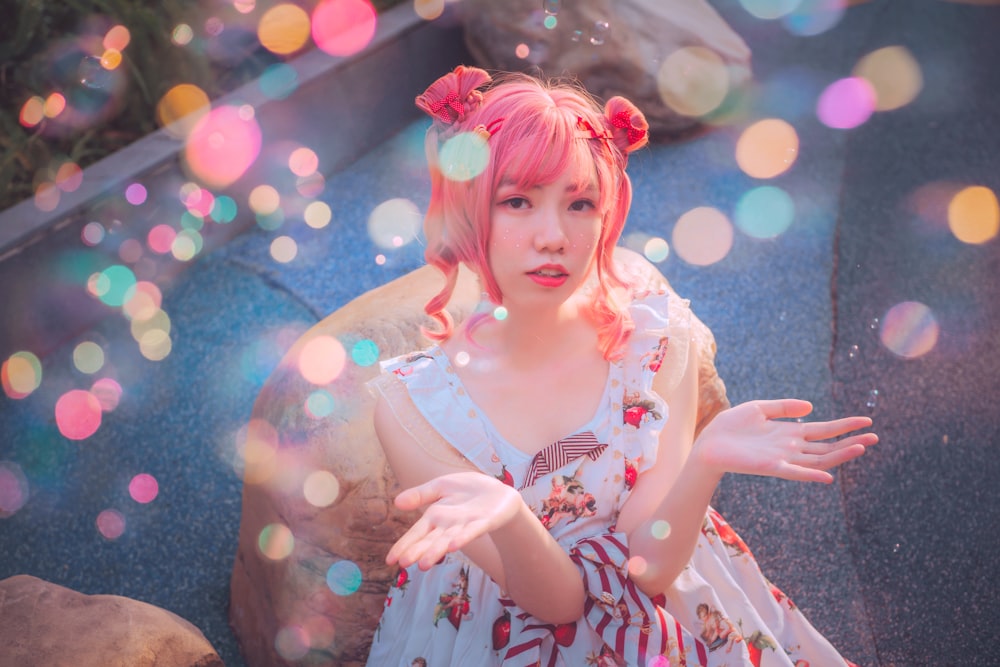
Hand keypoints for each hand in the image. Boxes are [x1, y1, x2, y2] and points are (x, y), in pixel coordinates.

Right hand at [387, 471, 522, 569]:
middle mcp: (448, 526)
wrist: (496, 491)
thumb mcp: (440, 486)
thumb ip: (420, 495)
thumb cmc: (467, 491)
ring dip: (436, 551)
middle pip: (430, 541)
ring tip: (424, 564)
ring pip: (448, 541)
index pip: (416, 534)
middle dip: (418, 551)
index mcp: (436, 517)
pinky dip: (463, 538)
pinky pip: (472, 531)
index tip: (390, 560)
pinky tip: (453, 546)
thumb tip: (396, 502)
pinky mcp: (484, 522)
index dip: (403, 546)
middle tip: (403, 564)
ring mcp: (466, 525)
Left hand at [692, 399, 877, 482]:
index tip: (866, 421)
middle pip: (827, 447)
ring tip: (861, 448)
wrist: (709, 442)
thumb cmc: (731, 426)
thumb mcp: (759, 409)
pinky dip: (811, 475)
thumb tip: (811, 407)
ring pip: (818, 460)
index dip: (844, 425)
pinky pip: (795, 472)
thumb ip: (784, 407)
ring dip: (839, 455)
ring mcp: (783, 458)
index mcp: (789, 433)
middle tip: (875, 438)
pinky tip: (829, 476)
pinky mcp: (771, 467)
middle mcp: (791, 448)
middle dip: (851, 442)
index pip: (823, 430)